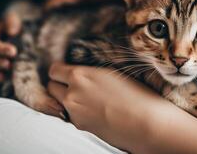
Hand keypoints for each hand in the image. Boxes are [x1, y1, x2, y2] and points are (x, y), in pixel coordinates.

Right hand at [0, 12, 20, 82]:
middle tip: (9, 63)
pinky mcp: (5, 70)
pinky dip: (4, 80)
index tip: (13, 51)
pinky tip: (11, 80)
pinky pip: (0, 77)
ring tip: (11, 71)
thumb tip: (12, 32)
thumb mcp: (13, 18)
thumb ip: (11, 21)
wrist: (25, 31)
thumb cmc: (16, 24)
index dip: (0, 49)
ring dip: (0, 72)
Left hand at [48, 62, 164, 151]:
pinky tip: (95, 110)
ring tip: (88, 98)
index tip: (66, 71)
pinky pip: (71, 115)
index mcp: (80, 76)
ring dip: (67, 99)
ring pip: (60, 102)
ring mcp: (74, 112)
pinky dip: (77, 111)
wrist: (145, 122)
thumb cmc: (136, 95)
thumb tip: (78, 74)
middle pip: (52, 86)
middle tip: (75, 85)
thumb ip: (89, 73)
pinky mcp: (80, 126)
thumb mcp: (110, 74)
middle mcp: (72, 94)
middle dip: (60, 84)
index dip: (60, 70)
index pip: (54, 70)